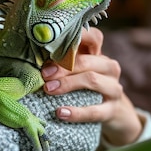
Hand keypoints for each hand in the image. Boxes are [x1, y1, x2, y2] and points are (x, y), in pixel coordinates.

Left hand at [41, 27, 142, 145]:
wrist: (112, 113)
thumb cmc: (87, 89)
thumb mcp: (79, 73)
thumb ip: (64, 63)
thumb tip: (36, 56)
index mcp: (100, 55)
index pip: (94, 37)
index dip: (76, 38)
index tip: (52, 44)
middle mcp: (110, 68)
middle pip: (88, 61)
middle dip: (63, 66)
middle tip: (44, 74)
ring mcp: (114, 88)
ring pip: (93, 80)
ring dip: (68, 84)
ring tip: (48, 89)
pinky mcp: (113, 110)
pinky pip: (95, 111)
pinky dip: (77, 112)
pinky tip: (60, 113)